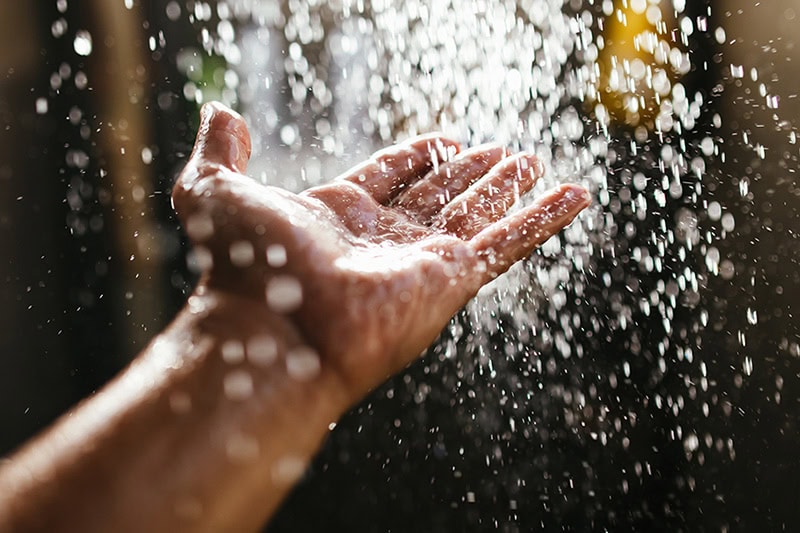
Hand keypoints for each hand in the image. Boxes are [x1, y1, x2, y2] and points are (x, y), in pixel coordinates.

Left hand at [173, 102, 589, 402]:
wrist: (274, 330)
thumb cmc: (244, 265)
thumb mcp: (214, 192)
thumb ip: (219, 152)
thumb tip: (222, 114)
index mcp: (338, 217)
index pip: (389, 178)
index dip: (418, 156)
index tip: (446, 138)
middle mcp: (384, 241)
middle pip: (439, 197)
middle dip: (471, 173)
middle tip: (504, 152)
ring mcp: (421, 262)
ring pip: (477, 217)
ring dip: (508, 190)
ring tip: (535, 162)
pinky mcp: (454, 279)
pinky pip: (508, 243)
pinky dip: (544, 219)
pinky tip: (574, 195)